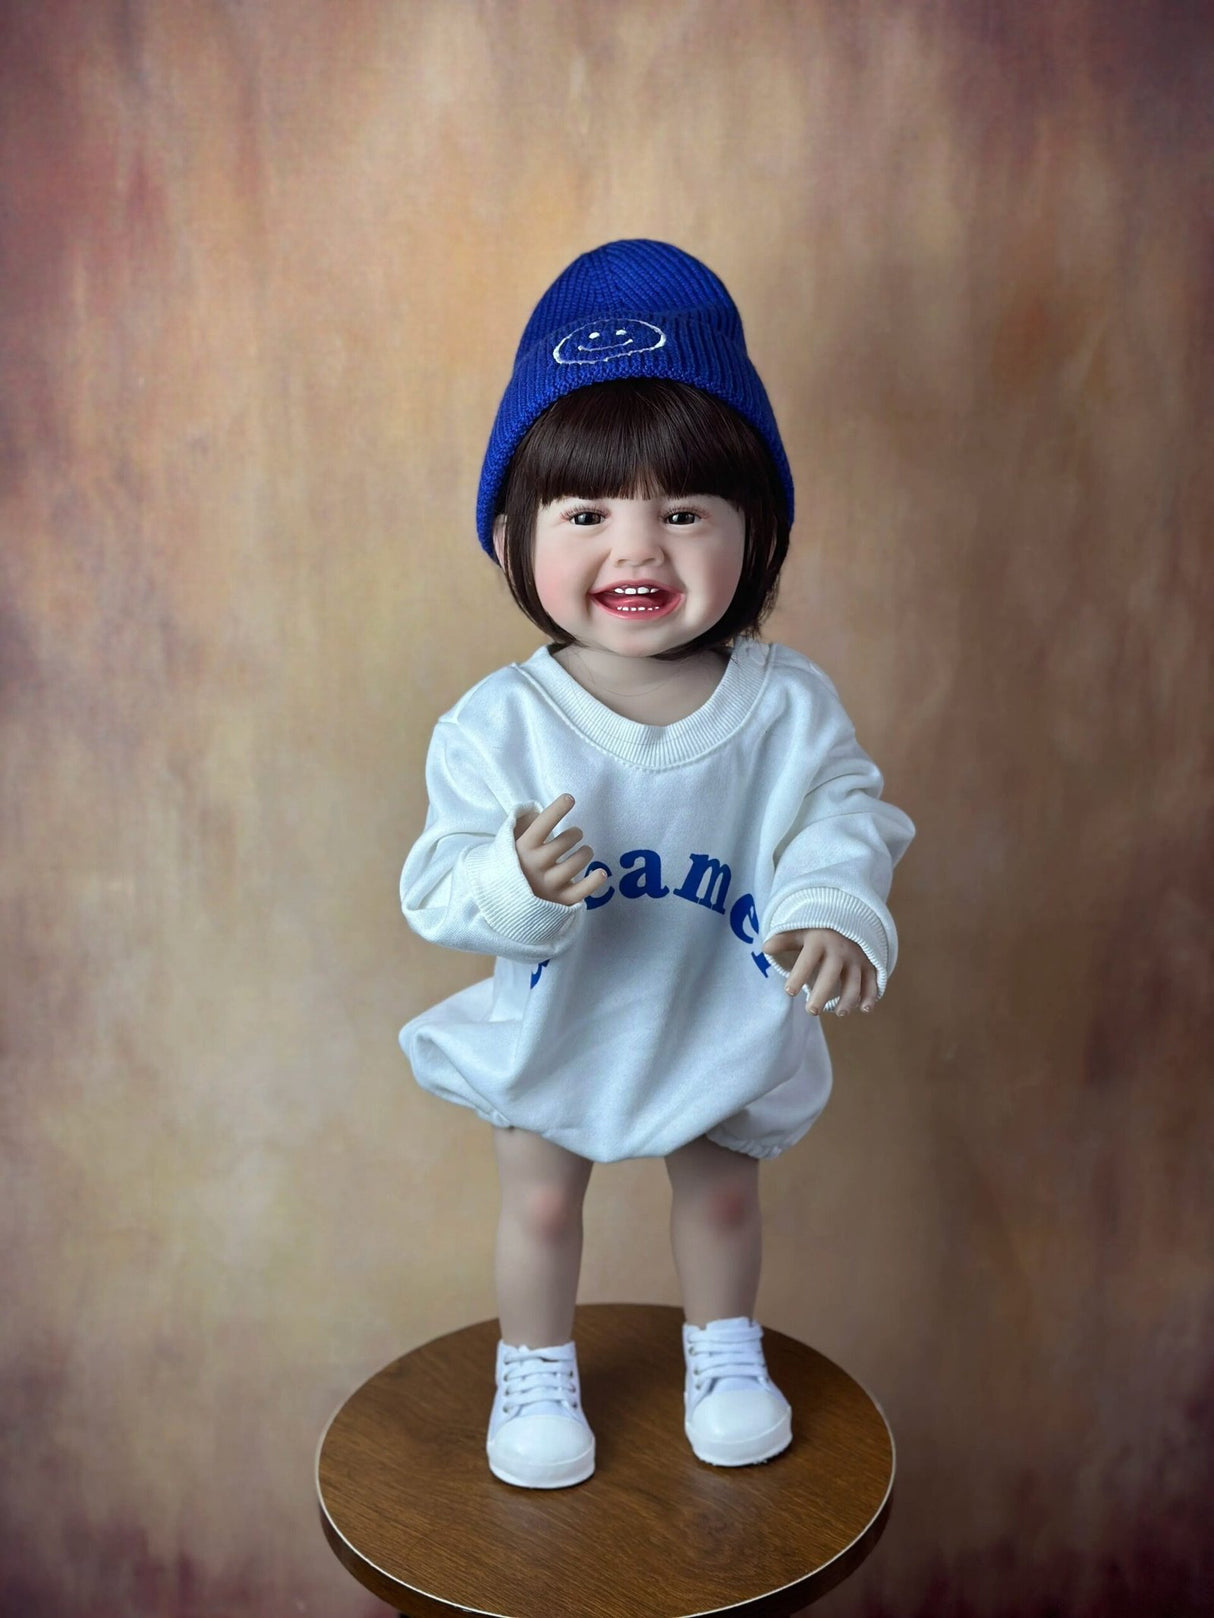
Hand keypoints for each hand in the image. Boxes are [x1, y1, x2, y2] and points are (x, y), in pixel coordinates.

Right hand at [514, 794, 609, 905]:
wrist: (506, 905)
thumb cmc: (516, 868)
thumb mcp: (513, 847)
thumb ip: (526, 828)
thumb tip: (536, 810)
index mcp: (522, 849)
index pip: (542, 824)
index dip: (556, 810)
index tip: (570, 798)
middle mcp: (535, 866)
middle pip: (565, 842)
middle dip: (576, 834)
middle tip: (576, 835)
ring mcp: (547, 885)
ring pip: (576, 863)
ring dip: (586, 853)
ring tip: (585, 852)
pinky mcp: (559, 901)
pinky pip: (582, 890)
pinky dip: (594, 880)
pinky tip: (601, 872)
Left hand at [760, 927, 876, 1016]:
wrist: (850, 917)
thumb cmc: (818, 930)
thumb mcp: (800, 931)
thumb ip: (783, 940)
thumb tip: (765, 948)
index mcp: (819, 941)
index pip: (807, 960)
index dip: (798, 975)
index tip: (788, 992)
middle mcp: (839, 950)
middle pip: (831, 974)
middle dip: (822, 993)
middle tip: (811, 1011)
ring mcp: (856, 958)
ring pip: (854, 981)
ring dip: (849, 998)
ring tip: (840, 1013)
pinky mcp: (869, 964)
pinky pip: (872, 981)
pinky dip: (870, 995)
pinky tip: (864, 1009)